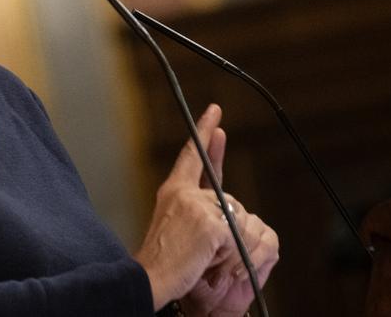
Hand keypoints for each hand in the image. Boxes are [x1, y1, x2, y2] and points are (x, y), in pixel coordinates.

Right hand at [180, 117, 280, 315]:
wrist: (151, 279)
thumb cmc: (163, 261)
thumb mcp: (178, 226)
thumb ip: (199, 209)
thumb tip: (228, 207)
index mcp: (173, 191)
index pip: (193, 156)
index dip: (204, 132)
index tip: (215, 112)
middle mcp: (184, 193)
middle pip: (230, 202)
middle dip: (230, 233)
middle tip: (203, 253)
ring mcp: (198, 206)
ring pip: (239, 222)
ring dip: (230, 248)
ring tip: (203, 259)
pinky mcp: (212, 224)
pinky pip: (239, 240)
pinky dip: (231, 257)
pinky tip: (208, 262)